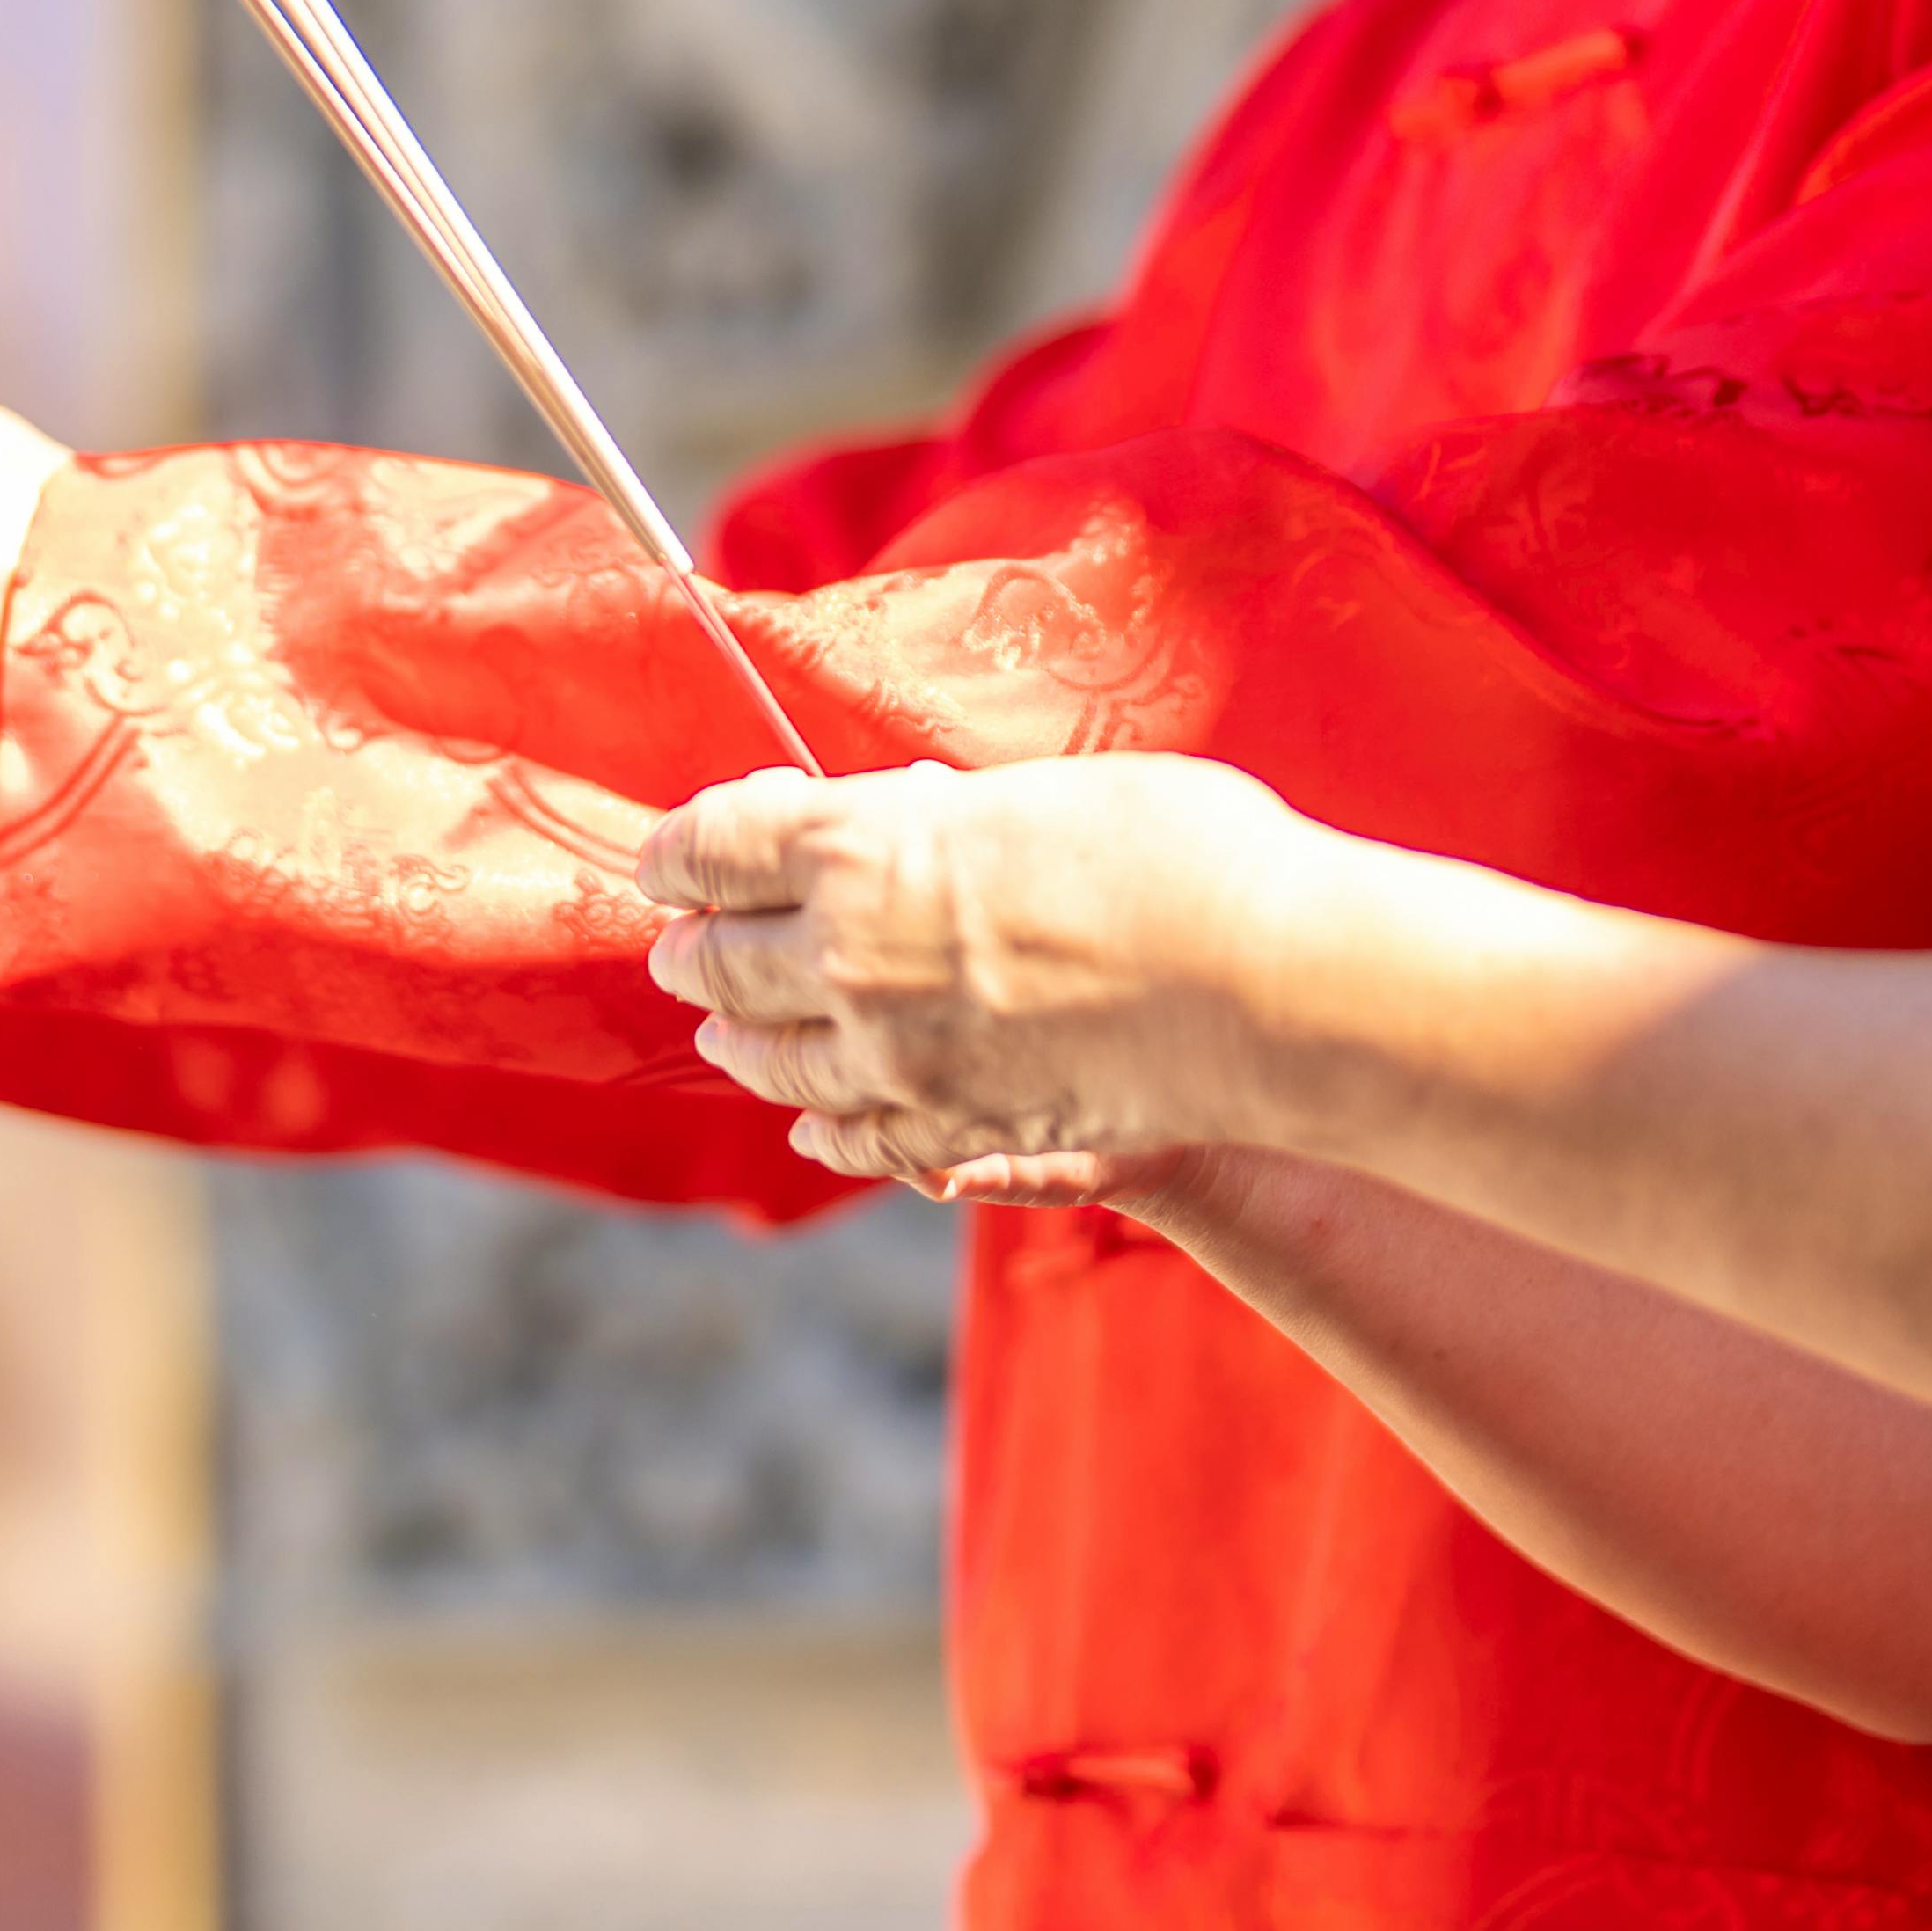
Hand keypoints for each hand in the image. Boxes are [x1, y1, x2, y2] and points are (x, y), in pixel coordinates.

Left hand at [632, 756, 1324, 1198]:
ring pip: (767, 1057)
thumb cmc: (1179, 853)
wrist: (1263, 987)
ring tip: (721, 1031)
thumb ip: (951, 818)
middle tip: (677, 944)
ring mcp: (891, 1056)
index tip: (668, 857)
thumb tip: (913, 816)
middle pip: (719, 960)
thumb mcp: (1042, 795)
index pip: (713, 847)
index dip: (680, 851)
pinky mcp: (947, 1129)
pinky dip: (817, 1123)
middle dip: (691, 948)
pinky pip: (849, 1135)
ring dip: (735, 1038)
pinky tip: (810, 1119)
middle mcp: (846, 954)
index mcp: (858, 845)